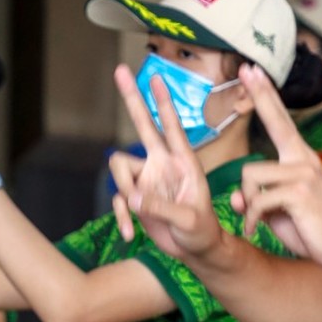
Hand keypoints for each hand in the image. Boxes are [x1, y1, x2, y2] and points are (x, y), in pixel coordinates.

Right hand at [108, 63, 224, 260]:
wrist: (197, 251)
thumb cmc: (203, 232)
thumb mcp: (188, 220)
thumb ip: (160, 207)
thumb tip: (131, 196)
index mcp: (182, 162)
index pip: (170, 125)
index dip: (162, 101)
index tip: (154, 76)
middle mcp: (162, 164)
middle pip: (142, 124)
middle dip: (131, 98)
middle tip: (120, 70)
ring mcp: (147, 179)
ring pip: (119, 169)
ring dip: (124, 192)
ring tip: (139, 215)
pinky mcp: (136, 197)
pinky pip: (118, 198)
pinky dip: (121, 217)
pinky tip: (129, 234)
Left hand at [231, 66, 321, 267]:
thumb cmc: (308, 229)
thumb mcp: (276, 211)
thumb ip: (256, 198)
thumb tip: (236, 198)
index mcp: (299, 158)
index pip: (280, 120)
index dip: (266, 95)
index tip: (254, 70)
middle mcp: (303, 159)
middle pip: (276, 120)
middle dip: (260, 93)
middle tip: (246, 66)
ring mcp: (303, 172)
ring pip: (250, 174)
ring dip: (247, 202)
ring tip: (257, 220)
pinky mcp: (299, 192)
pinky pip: (257, 199)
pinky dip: (251, 219)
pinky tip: (256, 230)